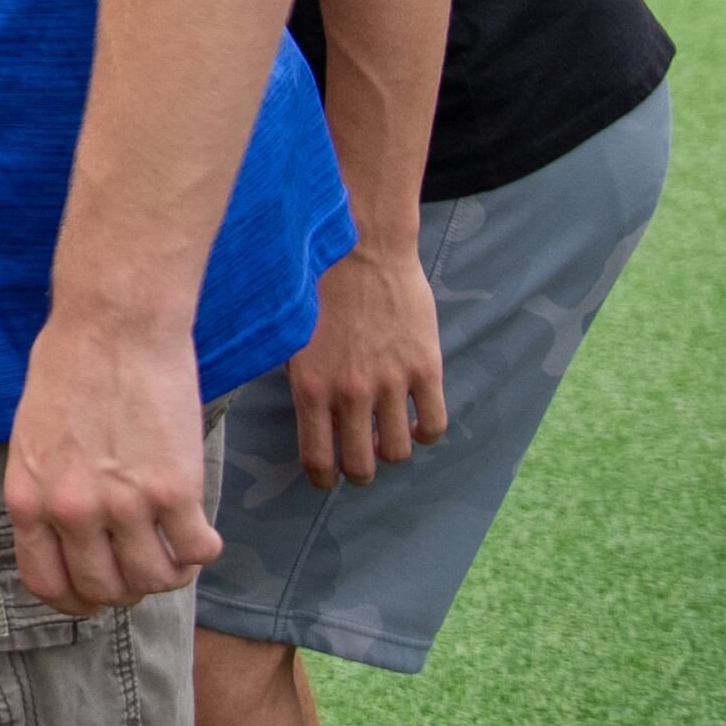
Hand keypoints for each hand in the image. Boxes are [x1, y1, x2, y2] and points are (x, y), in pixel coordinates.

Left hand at [3, 316, 219, 617]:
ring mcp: (125, 504)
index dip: (76, 600)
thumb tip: (67, 542)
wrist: (115, 323)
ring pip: (154, 581)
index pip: (47, 584)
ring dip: (169, 574)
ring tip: (175, 549)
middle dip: (126, 587)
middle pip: (105, 591)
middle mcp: (72, 511)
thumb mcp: (31, 439)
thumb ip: (45, 494)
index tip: (95, 595)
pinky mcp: (175, 489)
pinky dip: (204, 550)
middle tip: (142, 564)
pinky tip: (201, 530)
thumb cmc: (70, 368)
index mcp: (28, 499)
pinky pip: (197, 553)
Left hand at [285, 241, 446, 487]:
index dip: (324, 479)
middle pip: (360, 466)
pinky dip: (425, 433)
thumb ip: (299, 382)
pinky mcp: (424, 368)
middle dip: (358, 471)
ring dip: (391, 452)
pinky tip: (416, 420)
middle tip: (359, 460)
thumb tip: (309, 422)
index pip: (317, 460)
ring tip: (386, 436)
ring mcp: (390, 382)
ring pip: (398, 452)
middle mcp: (349, 392)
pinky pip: (433, 425)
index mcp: (309, 386)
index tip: (328, 479)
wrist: (361, 246)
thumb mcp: (292, 338)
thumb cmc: (318, 286)